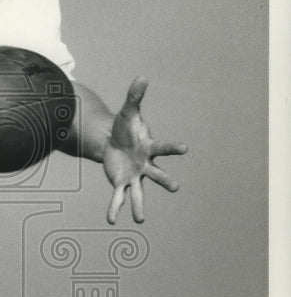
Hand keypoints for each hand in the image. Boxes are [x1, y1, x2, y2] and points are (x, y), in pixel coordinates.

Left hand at [103, 78, 186, 223]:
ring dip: (139, 206)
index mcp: (149, 148)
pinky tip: (112, 220)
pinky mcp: (121, 183)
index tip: (185, 148)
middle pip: (157, 174)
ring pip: (139, 193)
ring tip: (140, 220)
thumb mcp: (128, 112)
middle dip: (165, 180)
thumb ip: (134, 97)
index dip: (173, 148)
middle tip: (175, 187)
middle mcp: (145, 165)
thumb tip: (142, 76)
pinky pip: (119, 198)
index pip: (163, 147)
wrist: (112, 142)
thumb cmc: (125, 128)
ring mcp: (134, 176)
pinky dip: (115, 208)